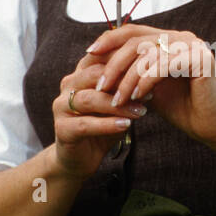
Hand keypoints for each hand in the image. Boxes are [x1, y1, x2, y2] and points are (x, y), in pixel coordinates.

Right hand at [52, 48, 149, 179]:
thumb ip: (129, 89)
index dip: (126, 61)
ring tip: (141, 111)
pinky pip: (85, 124)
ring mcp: (61, 107)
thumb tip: (155, 73)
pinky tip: (126, 125)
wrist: (82, 158)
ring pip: (90, 99)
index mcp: (80, 74)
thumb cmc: (103, 126)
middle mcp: (67, 85)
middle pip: (95, 74)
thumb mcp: (118, 104)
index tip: (151, 68)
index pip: (101, 57)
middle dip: (124, 81)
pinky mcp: (61, 129)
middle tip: (149, 90)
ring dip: (118, 105)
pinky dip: (107, 124)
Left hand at [84, 23, 215, 151]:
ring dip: (128, 79)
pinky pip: (164, 65)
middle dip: (114, 64)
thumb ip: (132, 71)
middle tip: (101, 86)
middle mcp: (183, 37)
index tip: (89, 53)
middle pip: (137, 41)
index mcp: (171, 39)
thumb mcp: (148, 86)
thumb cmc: (181, 108)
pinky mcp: (201, 59)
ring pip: (148, 55)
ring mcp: (193, 45)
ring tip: (118, 99)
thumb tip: (98, 62)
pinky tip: (138, 97)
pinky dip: (146, 81)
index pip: (134, 31)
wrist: (211, 127)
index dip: (109, 39)